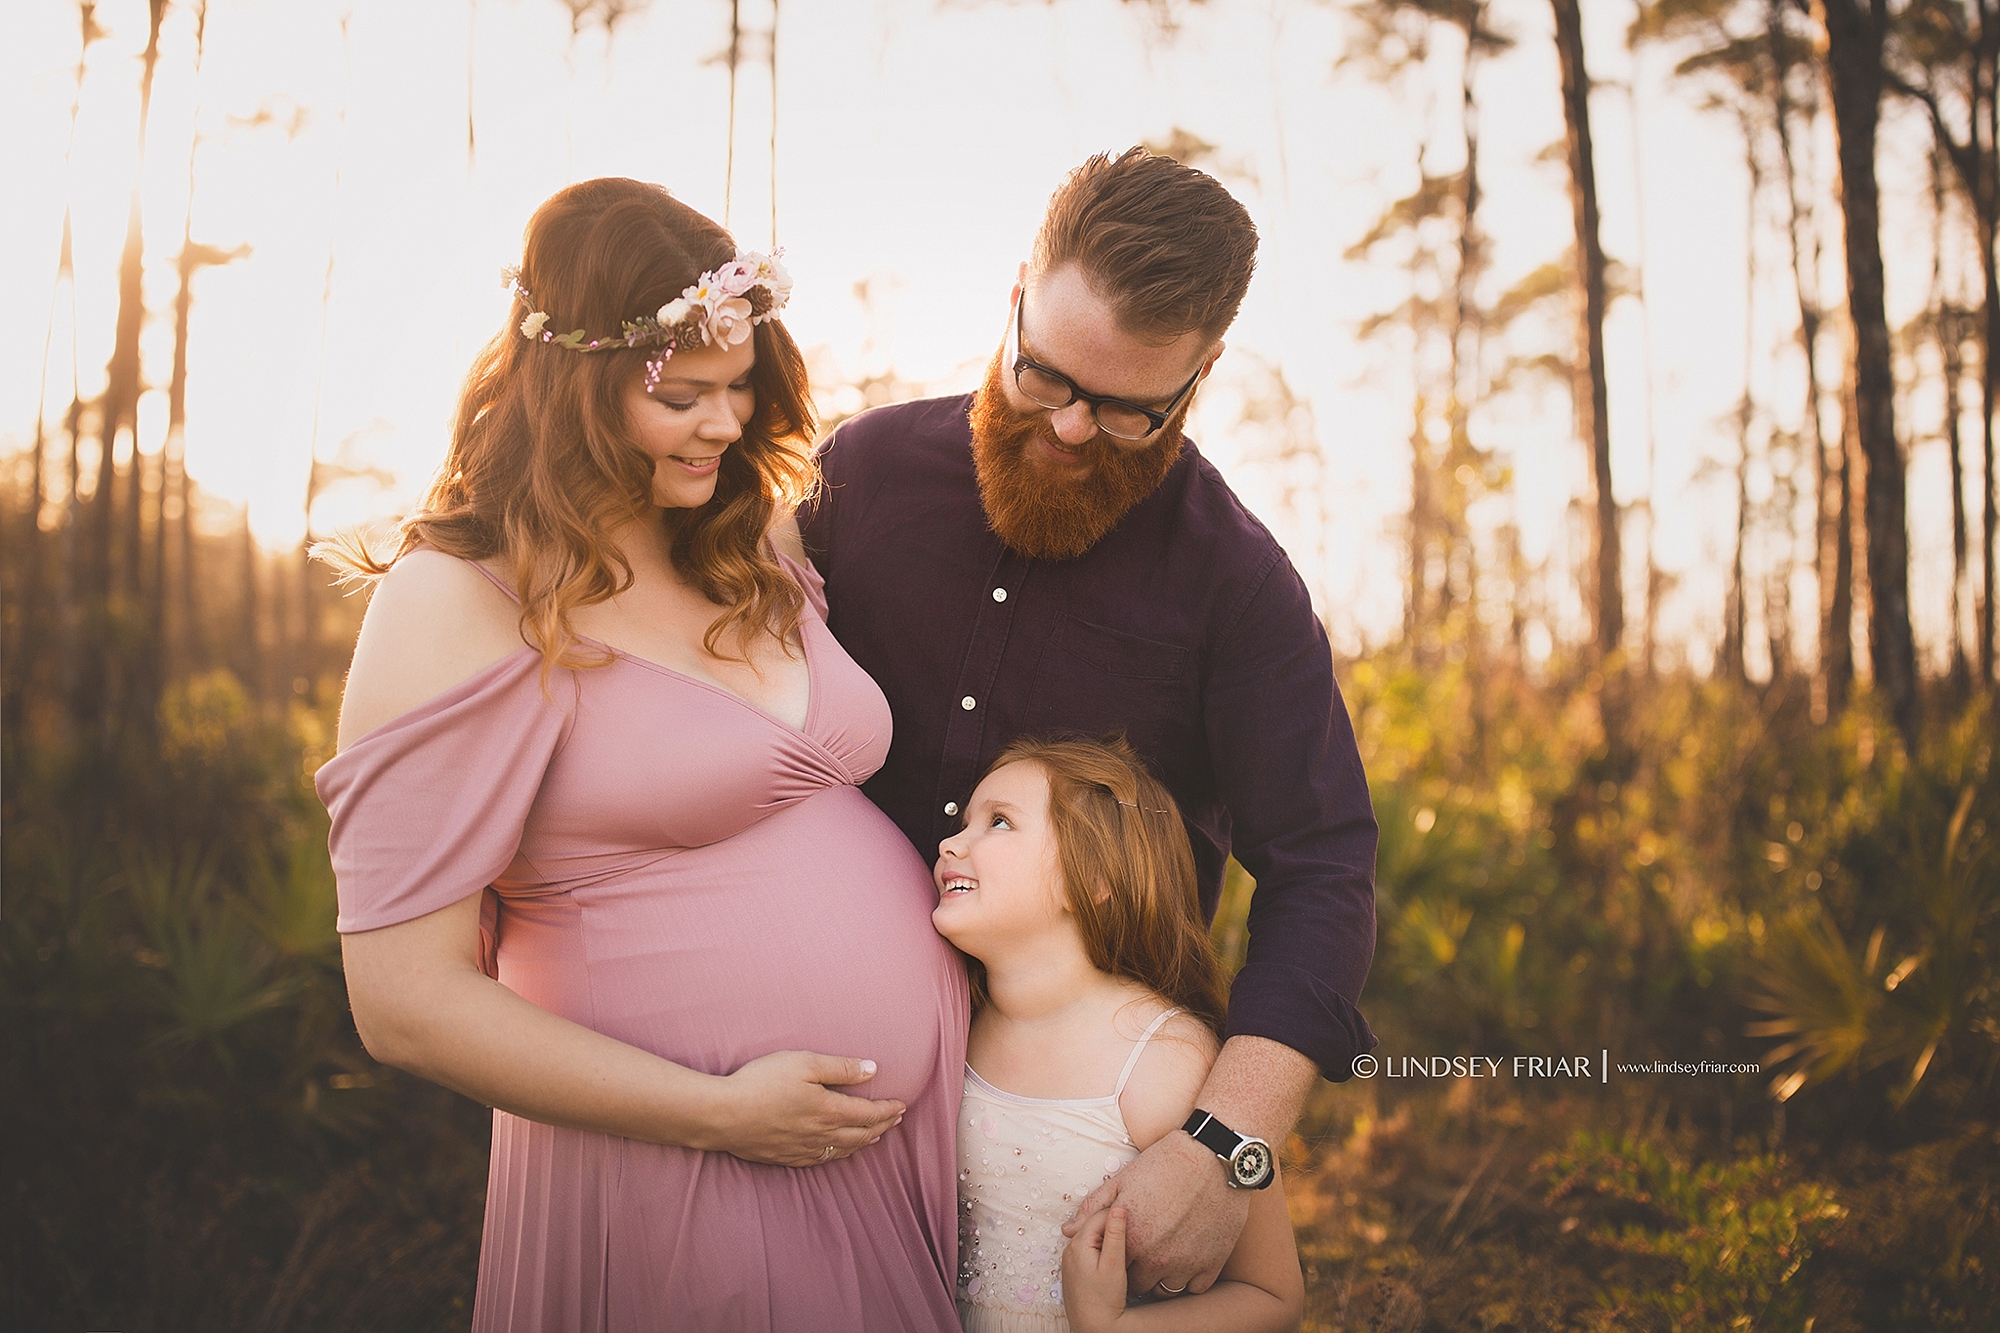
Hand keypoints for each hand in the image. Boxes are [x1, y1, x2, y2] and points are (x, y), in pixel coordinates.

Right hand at [708, 1050, 903, 1166]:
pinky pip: (820, 1161)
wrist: (722, 1115)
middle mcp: (821, 1135)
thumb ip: (841, 1067)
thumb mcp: (804, 1063)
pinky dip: (838, 1156)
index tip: (902, 1105)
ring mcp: (803, 1149)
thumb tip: (873, 1069)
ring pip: (843, 1151)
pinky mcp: (784, 1157)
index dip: (889, 1110)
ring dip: (863, 1143)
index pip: (869, 1113)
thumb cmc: (761, 1082)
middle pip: (861, 1135)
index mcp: (829, 1110)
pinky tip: (836, 1152)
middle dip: (882, 1127)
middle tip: (896, 1121)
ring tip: (874, 1138)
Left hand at [1061, 1206, 1130, 1332]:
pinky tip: (1118, 1252)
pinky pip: (1092, 1247)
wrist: (1092, 1327)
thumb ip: (1115, 1236)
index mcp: (1078, 1243)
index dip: (1118, 1211)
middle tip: (1134, 1221)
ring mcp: (1073, 1258)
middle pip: (1094, 1224)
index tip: (1136, 1210)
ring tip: (1129, 1236)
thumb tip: (1118, 1209)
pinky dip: (1104, 1245)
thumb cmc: (1104, 1300)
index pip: (1099, 1215)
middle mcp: (1071, 1248)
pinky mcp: (1078, 1268)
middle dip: (1113, 1221)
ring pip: (1094, 1236)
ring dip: (1109, 1234)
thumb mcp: (1113, 1265)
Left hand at [1062, 1131, 1248, 1293]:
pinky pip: (1196, 1287)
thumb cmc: (1164, 1163)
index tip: (1128, 1248)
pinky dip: (1191, 1277)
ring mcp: (1186, 1263)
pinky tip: (1189, 1257)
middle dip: (1140, 1272)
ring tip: (1168, 1256)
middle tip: (1148, 1252)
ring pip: (1167, 1290)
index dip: (1119, 1260)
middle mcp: (1156, 1258)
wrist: (1211, 1155)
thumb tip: (1067, 1230)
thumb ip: (1093, 1208)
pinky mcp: (1212, 1263)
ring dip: (1164, 1278)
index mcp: (1131, 1238)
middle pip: (1140, 1285)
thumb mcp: (1123, 1180)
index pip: (1115, 1269)